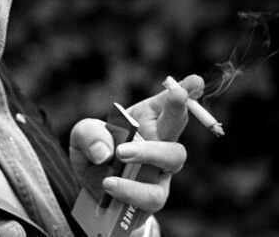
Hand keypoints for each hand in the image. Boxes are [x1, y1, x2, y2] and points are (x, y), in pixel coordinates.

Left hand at [68, 75, 203, 212]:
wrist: (90, 192)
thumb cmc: (95, 155)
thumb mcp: (83, 136)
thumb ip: (89, 133)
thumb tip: (105, 152)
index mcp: (146, 120)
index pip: (167, 102)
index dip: (184, 89)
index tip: (195, 80)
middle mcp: (160, 142)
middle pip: (177, 124)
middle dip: (178, 108)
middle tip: (176, 95)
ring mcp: (161, 170)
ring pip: (173, 158)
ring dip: (148, 153)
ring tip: (120, 154)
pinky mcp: (154, 197)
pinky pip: (152, 195)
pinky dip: (129, 189)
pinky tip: (109, 184)